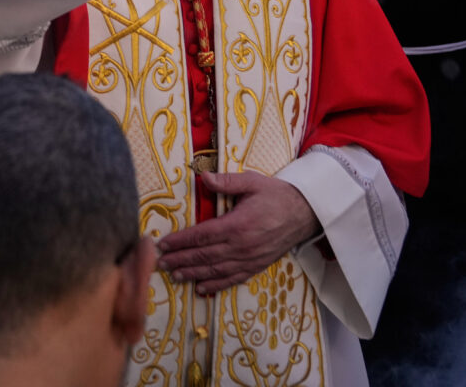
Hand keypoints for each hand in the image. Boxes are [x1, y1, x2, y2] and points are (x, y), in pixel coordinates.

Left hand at [156, 171, 318, 294]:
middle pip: (204, 256)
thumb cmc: (276, 195)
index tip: (163, 244)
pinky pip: (233, 279)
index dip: (180, 241)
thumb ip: (226, 181)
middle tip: (160, 262)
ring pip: (215, 270)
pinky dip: (216, 285)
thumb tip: (203, 177)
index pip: (201, 236)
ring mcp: (249, 259)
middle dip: (180, 259)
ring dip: (193, 274)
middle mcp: (242, 246)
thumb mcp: (252, 182)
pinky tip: (201, 288)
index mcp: (238, 224)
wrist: (304, 213)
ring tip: (175, 275)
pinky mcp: (256, 267)